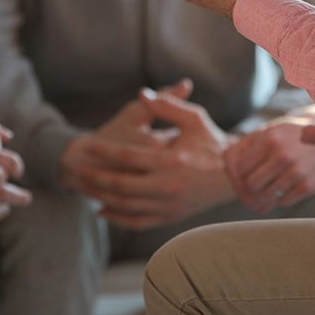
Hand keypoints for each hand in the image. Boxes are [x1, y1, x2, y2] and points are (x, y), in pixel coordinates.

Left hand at [72, 88, 234, 229]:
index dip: (105, 150)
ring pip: (127, 205)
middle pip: (122, 184)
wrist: (236, 176)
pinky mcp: (172, 217)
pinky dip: (118, 218)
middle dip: (96, 177)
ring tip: (85, 187)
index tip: (86, 145)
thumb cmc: (213, 141)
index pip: (129, 156)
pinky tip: (102, 210)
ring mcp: (170, 205)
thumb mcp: (194, 118)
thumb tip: (143, 92)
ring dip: (103, 197)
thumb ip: (167, 105)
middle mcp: (169, 186)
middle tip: (78, 169)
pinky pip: (138, 222)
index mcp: (172, 161)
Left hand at [225, 112, 314, 213]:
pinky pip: (282, 202)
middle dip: (248, 188)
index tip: (242, 176)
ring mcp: (297, 171)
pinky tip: (284, 189)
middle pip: (250, 185)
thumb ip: (247, 143)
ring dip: (263, 196)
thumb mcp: (273, 130)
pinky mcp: (309, 185)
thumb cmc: (296, 135)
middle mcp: (283, 154)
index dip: (237, 174)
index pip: (239, 167)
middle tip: (252, 188)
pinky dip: (280, 198)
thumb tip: (223, 161)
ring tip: (266, 190)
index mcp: (270, 138)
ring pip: (265, 197)